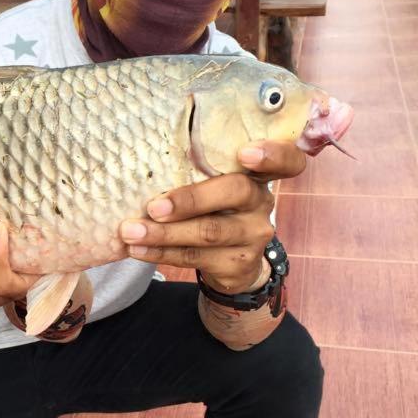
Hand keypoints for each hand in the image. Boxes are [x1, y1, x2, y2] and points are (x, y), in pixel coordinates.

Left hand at [119, 140, 304, 292]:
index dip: (273, 154)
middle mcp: (262, 202)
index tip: (245, 153)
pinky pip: (196, 257)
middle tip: (153, 206)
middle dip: (189, 200)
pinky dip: (162, 253)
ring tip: (130, 232)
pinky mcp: (239, 264)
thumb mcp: (213, 186)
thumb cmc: (212, 209)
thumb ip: (199, 172)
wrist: (230, 263)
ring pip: (209, 232)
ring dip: (164, 233)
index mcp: (257, 174)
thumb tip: (143, 157)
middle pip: (234, 193)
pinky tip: (139, 249)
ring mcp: (254, 235)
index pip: (286, 160)